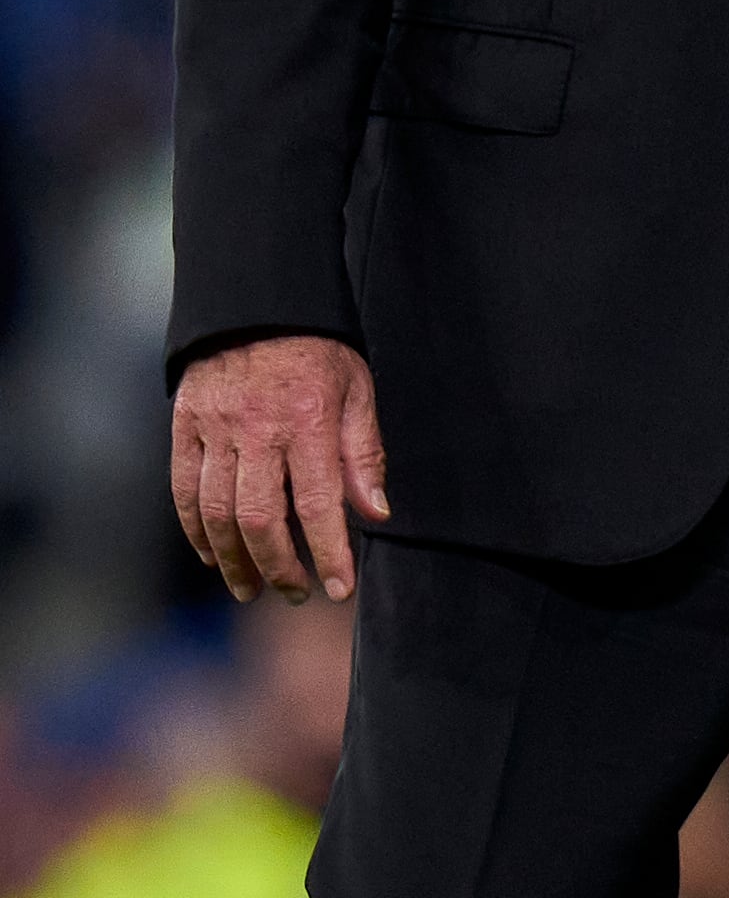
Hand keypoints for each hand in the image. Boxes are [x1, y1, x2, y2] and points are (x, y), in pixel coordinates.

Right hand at [170, 334, 388, 603]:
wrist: (257, 304)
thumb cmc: (319, 351)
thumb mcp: (358, 390)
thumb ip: (364, 454)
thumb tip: (375, 512)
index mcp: (310, 421)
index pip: (319, 503)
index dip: (328, 552)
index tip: (338, 589)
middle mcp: (259, 430)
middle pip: (260, 519)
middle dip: (279, 566)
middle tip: (294, 594)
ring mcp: (216, 430)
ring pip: (217, 513)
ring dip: (234, 560)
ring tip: (251, 588)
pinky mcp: (185, 429)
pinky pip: (184, 491)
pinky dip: (196, 531)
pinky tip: (213, 556)